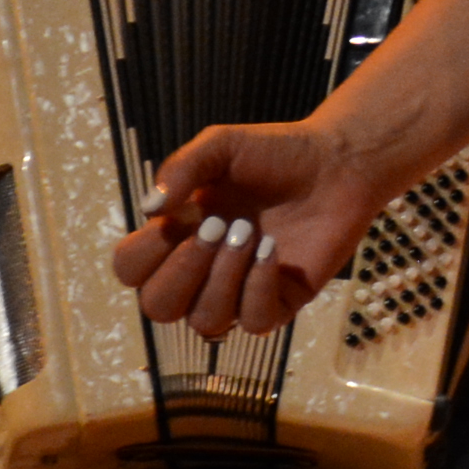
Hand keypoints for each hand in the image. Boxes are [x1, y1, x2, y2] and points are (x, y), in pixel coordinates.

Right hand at [110, 118, 390, 339]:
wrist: (337, 162)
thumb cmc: (275, 153)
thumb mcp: (221, 146)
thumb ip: (181, 168)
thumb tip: (149, 209)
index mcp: (176, 235)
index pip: (131, 270)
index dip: (144, 252)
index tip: (175, 216)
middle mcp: (201, 271)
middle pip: (158, 308)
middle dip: (183, 270)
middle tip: (218, 226)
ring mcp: (239, 292)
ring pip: (205, 322)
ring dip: (223, 279)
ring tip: (250, 233)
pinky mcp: (280, 302)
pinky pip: (254, 321)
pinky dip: (258, 288)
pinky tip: (272, 250)